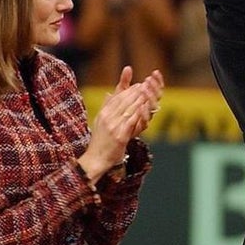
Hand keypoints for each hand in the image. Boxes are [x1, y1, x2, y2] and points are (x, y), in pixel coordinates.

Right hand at [78, 67, 163, 182]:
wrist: (96, 159)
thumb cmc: (100, 141)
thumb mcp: (100, 122)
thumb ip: (106, 108)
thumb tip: (108, 94)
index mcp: (103, 113)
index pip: (117, 98)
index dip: (128, 90)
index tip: (138, 85)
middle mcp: (107, 118)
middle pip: (123, 101)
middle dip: (136, 92)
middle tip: (146, 85)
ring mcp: (113, 126)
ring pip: (129, 109)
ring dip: (139, 100)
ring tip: (148, 93)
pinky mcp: (120, 135)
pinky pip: (131, 121)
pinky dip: (139, 113)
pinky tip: (146, 108)